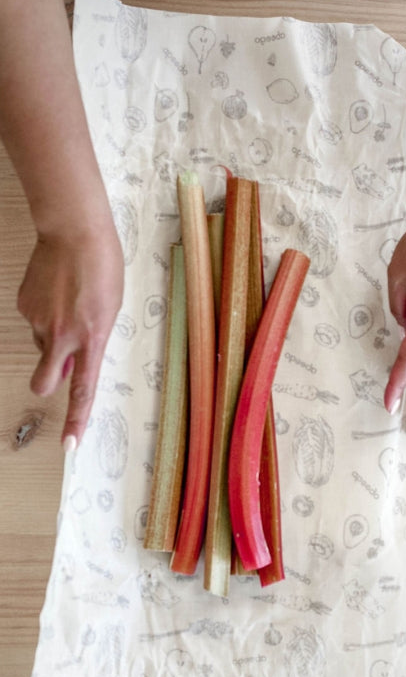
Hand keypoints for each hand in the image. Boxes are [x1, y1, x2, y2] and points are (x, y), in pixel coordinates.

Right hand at [18, 228, 122, 449]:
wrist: (75, 233)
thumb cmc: (103, 268)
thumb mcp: (111, 310)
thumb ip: (93, 340)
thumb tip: (74, 361)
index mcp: (92, 337)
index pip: (83, 388)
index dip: (76, 418)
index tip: (70, 444)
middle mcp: (62, 335)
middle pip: (45, 381)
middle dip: (50, 380)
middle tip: (63, 360)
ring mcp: (39, 321)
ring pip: (42, 346)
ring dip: (54, 338)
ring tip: (71, 305)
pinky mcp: (24, 306)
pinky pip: (35, 323)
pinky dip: (46, 315)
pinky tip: (58, 292)